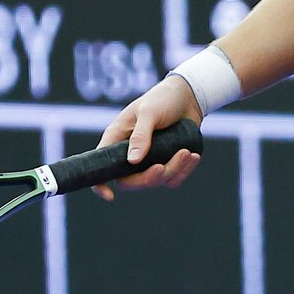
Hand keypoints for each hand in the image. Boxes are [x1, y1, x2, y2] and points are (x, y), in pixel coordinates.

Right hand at [92, 75, 203, 201]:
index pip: (100, 167)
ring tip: (187, 153)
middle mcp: (129, 153)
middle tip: (163, 167)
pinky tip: (193, 156)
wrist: (188, 97)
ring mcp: (148, 160)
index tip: (109, 196)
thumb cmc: (162, 98)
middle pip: (130, 181)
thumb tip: (132, 162)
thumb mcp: (149, 113)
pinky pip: (172, 178)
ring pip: (155, 181)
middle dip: (149, 178)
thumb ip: (140, 136)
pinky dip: (184, 171)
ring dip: (173, 170)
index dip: (100, 184)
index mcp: (116, 139)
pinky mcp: (166, 162)